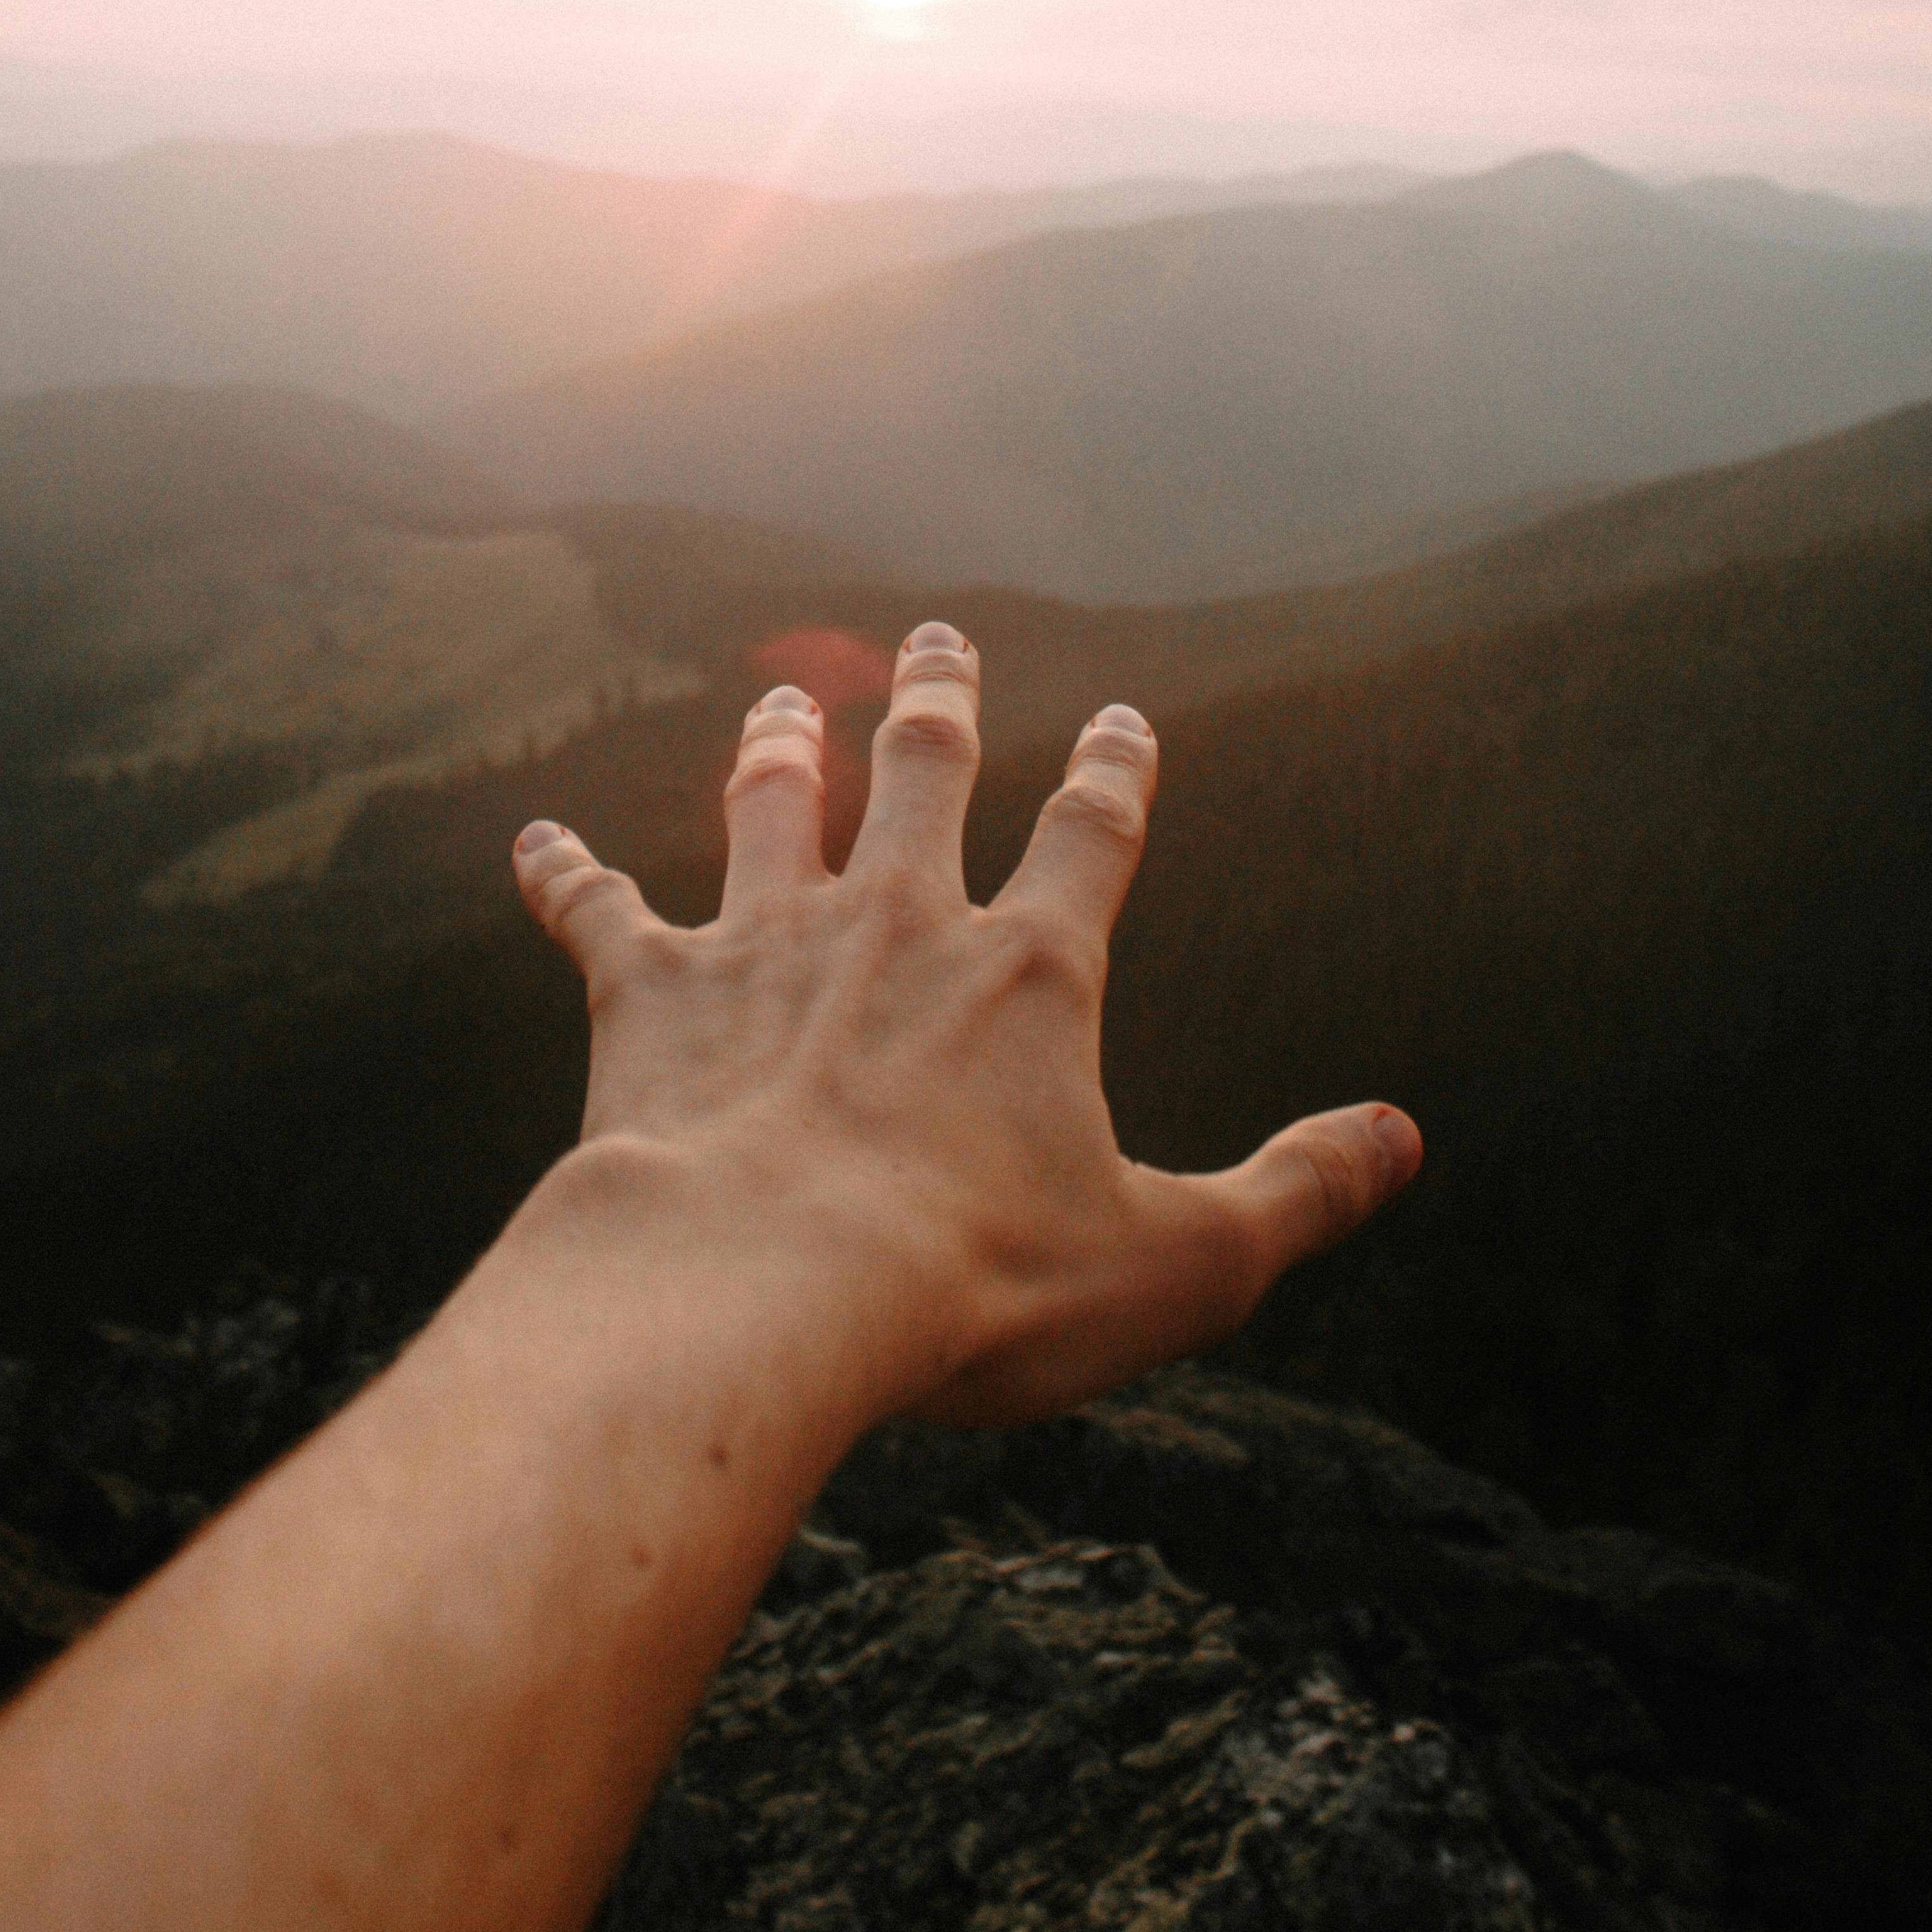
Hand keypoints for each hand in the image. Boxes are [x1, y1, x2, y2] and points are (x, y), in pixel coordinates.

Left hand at [513, 622, 1419, 1426]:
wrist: (763, 1290)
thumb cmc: (975, 1289)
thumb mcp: (1179, 1263)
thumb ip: (1298, 1193)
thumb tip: (1406, 1140)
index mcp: (1028, 975)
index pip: (1092, 835)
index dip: (1115, 771)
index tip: (1124, 718)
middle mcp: (897, 925)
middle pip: (923, 774)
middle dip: (938, 700)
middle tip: (935, 641)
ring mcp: (765, 943)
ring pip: (769, 807)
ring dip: (775, 749)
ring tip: (777, 700)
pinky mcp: (649, 993)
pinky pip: (595, 911)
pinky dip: (559, 873)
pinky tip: (525, 839)